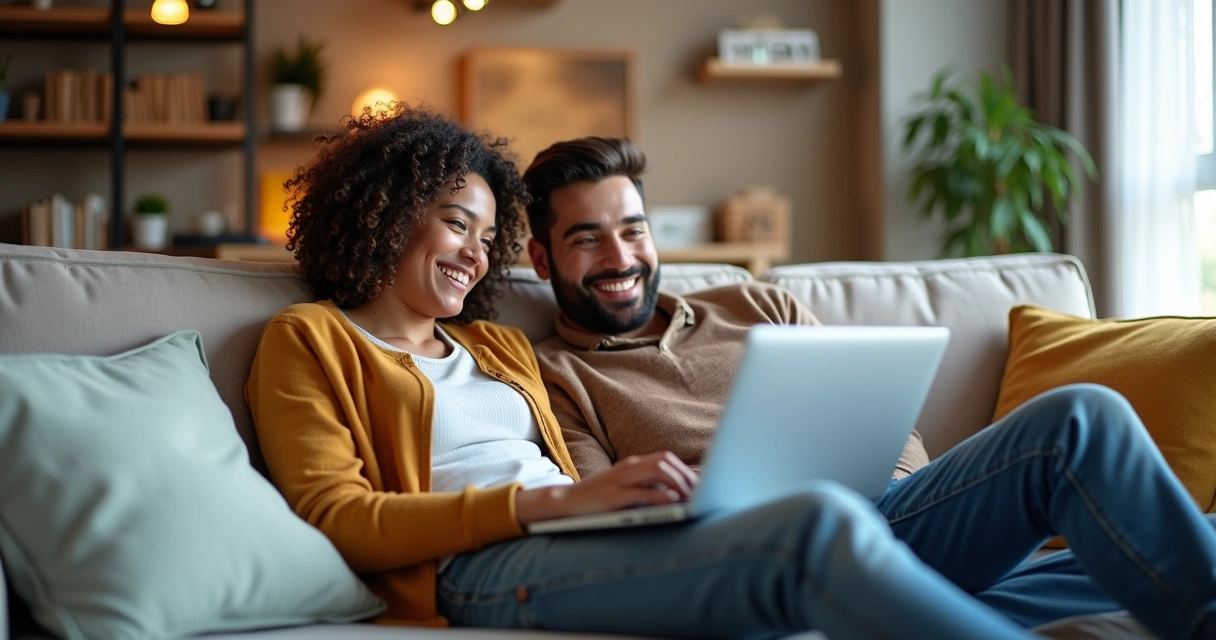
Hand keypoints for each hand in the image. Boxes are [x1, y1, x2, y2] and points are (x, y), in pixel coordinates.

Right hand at [515, 451, 698, 524]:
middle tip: (698, 492)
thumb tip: (676, 493)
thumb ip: (646, 487)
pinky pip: (640, 493)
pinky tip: (671, 502)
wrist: (566, 503)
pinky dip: (659, 496)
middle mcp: (628, 468)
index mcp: (632, 465)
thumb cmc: (599, 498)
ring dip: (676, 483)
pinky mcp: (612, 497)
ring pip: (656, 471)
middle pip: (664, 461)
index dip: (685, 469)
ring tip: (688, 497)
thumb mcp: (625, 488)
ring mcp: (619, 481)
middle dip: (685, 476)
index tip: (700, 484)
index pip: (665, 458)